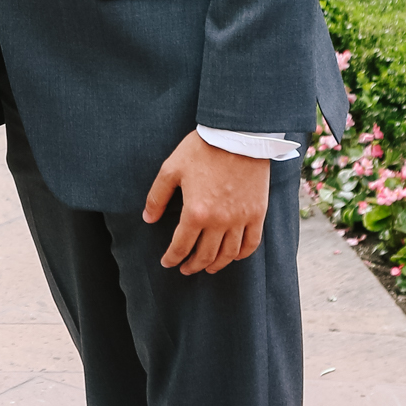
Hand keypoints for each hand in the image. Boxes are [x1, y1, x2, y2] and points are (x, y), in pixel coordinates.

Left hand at [143, 132, 270, 275]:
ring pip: (228, 254)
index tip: (167, 262)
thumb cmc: (202, 150)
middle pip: (205, 255)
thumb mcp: (171, 169)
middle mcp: (219, 221)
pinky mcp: (257, 213)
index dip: (172, 258)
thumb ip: (157, 197)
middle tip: (185, 269)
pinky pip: (251, 243)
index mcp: (195, 212)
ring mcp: (240, 219)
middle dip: (193, 266)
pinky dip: (241, 255)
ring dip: (216, 265)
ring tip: (208, 268)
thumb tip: (148, 219)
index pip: (181, 246)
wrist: (238, 136)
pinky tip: (233, 256)